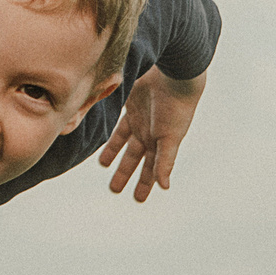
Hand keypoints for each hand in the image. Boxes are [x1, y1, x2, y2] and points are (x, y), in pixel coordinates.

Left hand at [98, 68, 205, 202]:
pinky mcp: (131, 104)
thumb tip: (165, 187)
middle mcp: (150, 134)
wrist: (174, 75)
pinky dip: (110, 131)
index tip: (138, 199)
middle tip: (115, 189)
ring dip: (114, 153)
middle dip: (125, 173)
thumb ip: (165, 161)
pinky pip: (117, 122)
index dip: (145, 184)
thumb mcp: (170, 137)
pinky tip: (100, 136)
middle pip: (134, 159)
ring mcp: (140, 119)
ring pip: (124, 141)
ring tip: (103, 165)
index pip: (151, 169)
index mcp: (161, 144)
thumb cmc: (176, 108)